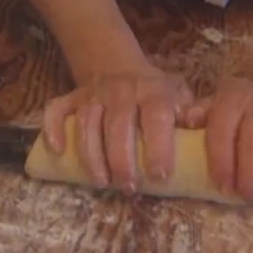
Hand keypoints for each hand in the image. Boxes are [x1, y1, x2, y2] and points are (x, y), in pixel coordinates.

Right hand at [43, 66, 192, 193]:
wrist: (117, 64)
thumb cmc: (154, 93)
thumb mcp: (178, 96)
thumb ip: (191, 112)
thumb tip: (199, 126)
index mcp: (152, 91)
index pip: (156, 116)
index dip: (158, 146)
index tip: (160, 176)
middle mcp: (121, 90)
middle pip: (118, 125)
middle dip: (122, 160)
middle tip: (129, 188)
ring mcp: (92, 93)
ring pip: (87, 122)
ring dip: (92, 155)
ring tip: (102, 182)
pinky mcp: (70, 98)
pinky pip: (55, 110)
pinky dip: (53, 130)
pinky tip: (58, 152)